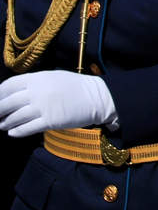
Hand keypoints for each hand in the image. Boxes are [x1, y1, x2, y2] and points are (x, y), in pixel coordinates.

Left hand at [0, 71, 116, 137]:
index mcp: (39, 78)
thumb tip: (14, 93)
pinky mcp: (49, 121)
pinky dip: (16, 131)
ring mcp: (43, 107)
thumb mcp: (54, 77)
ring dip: (5, 123)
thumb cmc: (75, 86)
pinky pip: (26, 129)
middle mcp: (38, 92)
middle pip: (7, 103)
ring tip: (3, 125)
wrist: (96, 97)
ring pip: (14, 118)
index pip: (8, 86)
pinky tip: (13, 132)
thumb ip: (34, 83)